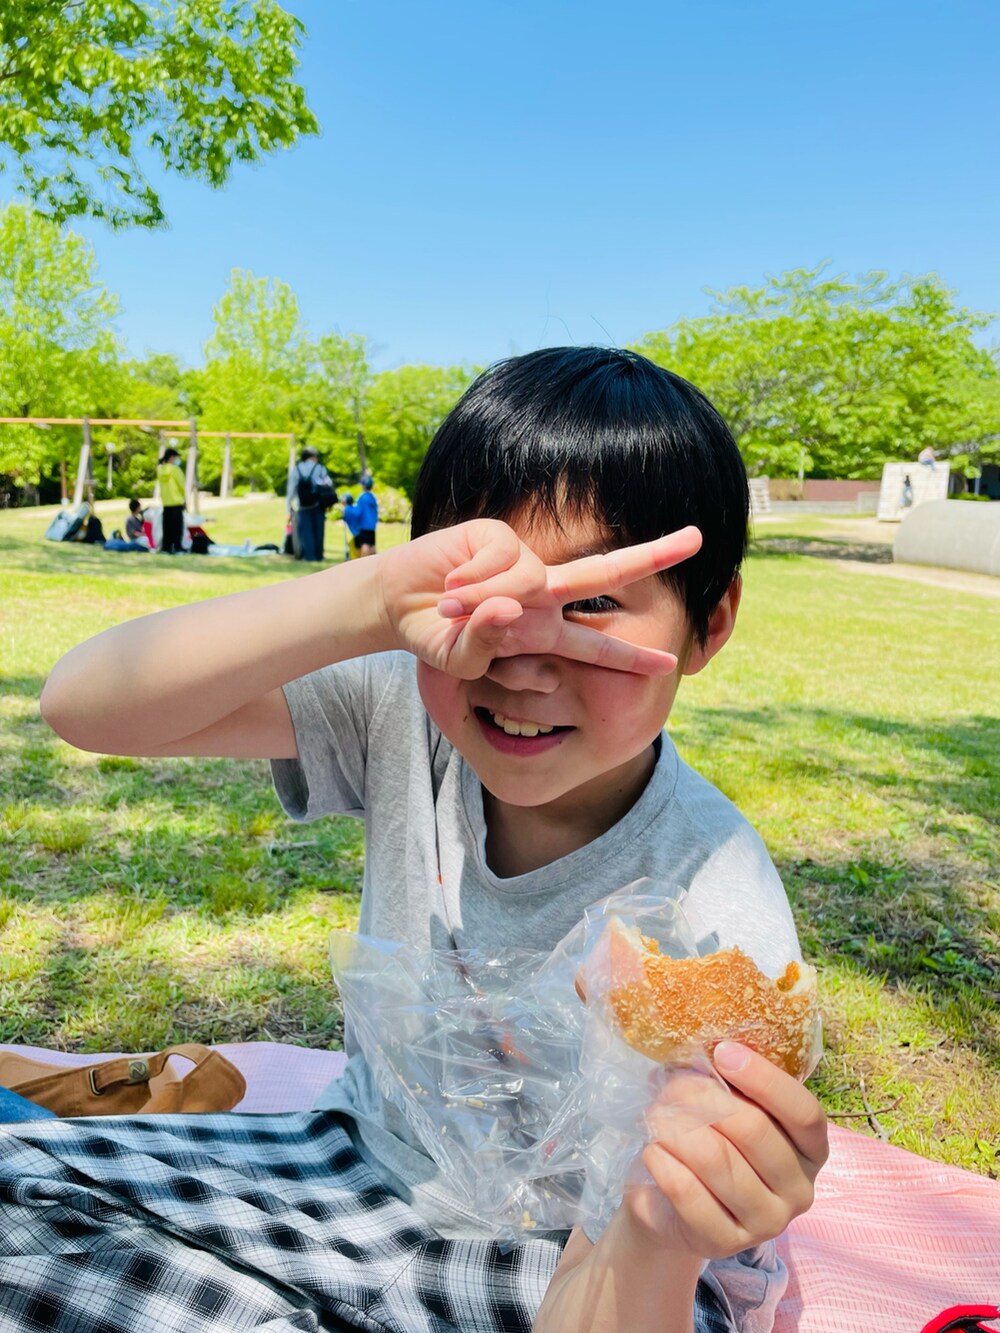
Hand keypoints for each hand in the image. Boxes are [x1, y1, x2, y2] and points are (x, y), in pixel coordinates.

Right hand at [376, 517, 701, 679]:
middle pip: (606, 570)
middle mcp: (542, 593)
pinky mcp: (498, 536)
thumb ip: (486, 646)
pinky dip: (472, 580)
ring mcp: (523, 562)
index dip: (631, 656)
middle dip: (653, 554)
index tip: (673, 661)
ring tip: (450, 609)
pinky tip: (451, 585)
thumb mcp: (461, 662)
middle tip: (698, 538)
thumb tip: (510, 609)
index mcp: (542, 631)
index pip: (596, 645)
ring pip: (527, 582)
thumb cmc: (436, 638)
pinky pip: (500, 561)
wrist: (398, 603)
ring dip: (483, 603)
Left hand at [625, 1042, 827, 1259]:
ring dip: (676, 1128)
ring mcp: (766, 1223)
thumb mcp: (725, 1104)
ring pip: (716, 1159)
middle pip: (753, 1130)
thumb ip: (724, 1080)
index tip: (723, 1052)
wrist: (672, 1200)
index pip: (804, 1112)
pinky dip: (663, 1162)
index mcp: (812, 1149)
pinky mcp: (725, 1243)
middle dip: (703, 1098)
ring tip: (656, 1116)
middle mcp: (799, 1189)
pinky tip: (652, 1150)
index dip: (764, 1078)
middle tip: (671, 1086)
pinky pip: (688, 1193)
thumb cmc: (709, 1137)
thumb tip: (699, 1053)